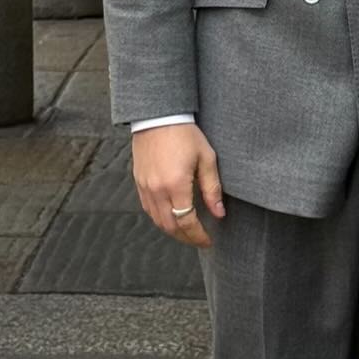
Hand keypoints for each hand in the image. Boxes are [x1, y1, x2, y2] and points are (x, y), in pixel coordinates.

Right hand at [132, 123, 224, 246]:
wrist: (158, 117)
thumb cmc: (185, 134)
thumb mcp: (206, 159)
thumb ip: (212, 188)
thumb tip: (219, 213)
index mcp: (176, 185)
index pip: (187, 222)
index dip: (198, 235)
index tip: (208, 241)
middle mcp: (157, 190)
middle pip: (170, 226)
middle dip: (186, 238)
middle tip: (199, 240)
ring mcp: (145, 187)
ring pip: (157, 220)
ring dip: (173, 230)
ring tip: (187, 232)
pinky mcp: (139, 182)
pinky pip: (148, 209)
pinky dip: (160, 218)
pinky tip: (171, 217)